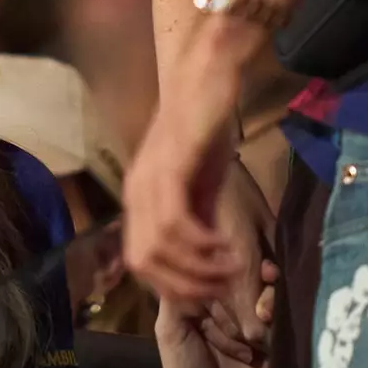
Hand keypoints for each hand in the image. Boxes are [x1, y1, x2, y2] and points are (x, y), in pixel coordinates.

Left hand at [123, 26, 253, 303]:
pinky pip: (175, 222)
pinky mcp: (169, 166)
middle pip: (143, 263)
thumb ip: (199, 219)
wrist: (209, 76)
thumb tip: (205, 261)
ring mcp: (148, 179)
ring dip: (198, 269)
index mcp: (140, 200)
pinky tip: (226, 245)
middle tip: (223, 285)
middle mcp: (136, 193)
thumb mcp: (204, 184)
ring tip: (231, 267)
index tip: (210, 291)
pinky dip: (201, 244)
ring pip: (159, 248)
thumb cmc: (206, 127)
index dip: (173, 286)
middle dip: (184, 285)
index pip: (140, 262)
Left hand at [156, 258, 277, 367]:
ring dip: (268, 299)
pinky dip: (280, 317)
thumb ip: (176, 295)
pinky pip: (285, 321)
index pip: (223, 269)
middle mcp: (234, 307)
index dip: (232, 263)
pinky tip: (271, 322)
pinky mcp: (276, 341)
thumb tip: (186, 256)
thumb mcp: (170, 328)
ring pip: (271, 296)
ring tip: (263, 313)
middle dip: (255, 280)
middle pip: (252, 279)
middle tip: (262, 280)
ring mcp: (257, 323)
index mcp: (208, 299)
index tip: (240, 257)